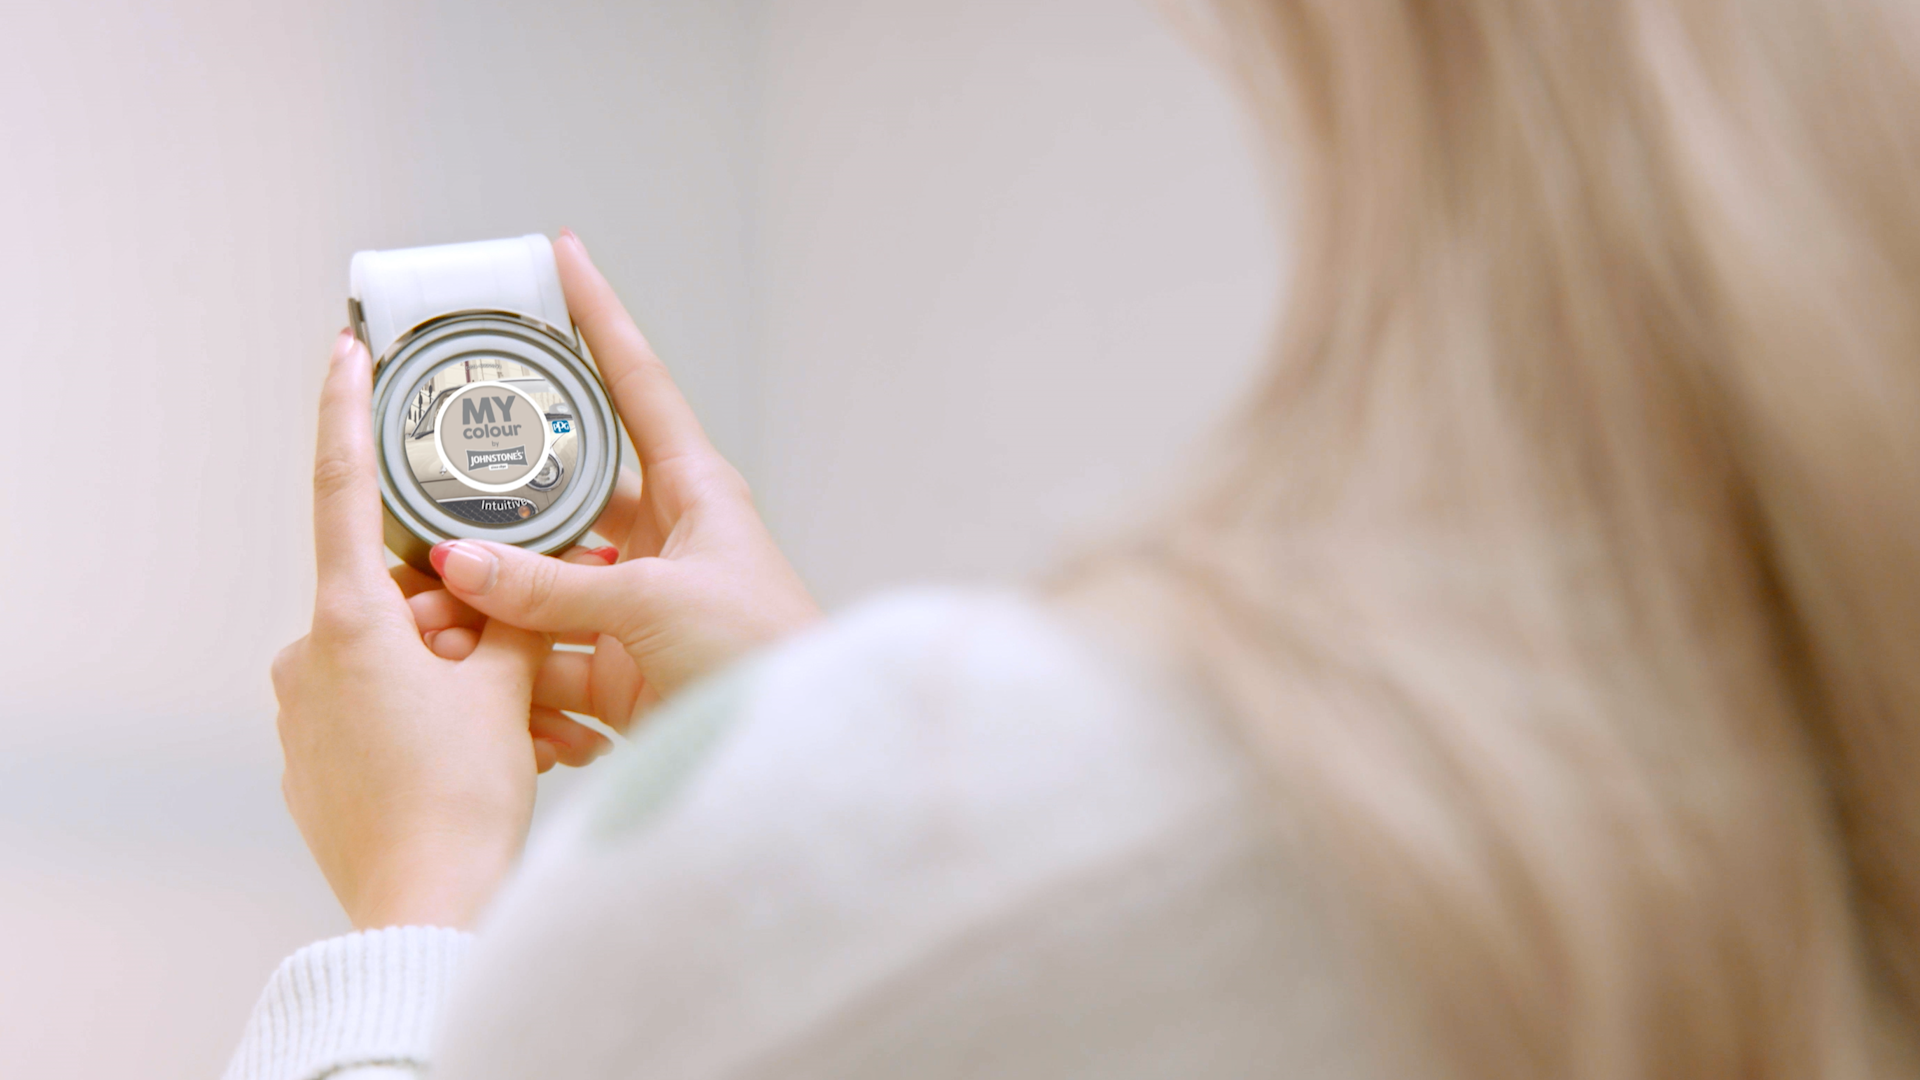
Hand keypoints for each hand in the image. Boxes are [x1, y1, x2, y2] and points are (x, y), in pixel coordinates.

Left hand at [271, 330, 598, 931]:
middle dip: (475, 615)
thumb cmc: (459, 805)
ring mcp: (311, 716)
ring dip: (473, 675)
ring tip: (541, 720)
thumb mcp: (508, 689)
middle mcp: (313, 661)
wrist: (427, 913)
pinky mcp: (322, 763)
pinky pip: (392, 707)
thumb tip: (529, 569)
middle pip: (404, 597)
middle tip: (538, 651)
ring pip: (407, 657)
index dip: (344, 411)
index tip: (344, 349)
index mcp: (349, 624)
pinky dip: (447, 713)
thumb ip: (516, 612)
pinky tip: (505, 748)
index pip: (343, 490)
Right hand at [416, 230, 820, 726]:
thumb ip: (554, 587)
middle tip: (430, 464)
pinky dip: (505, 663)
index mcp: (696, 491)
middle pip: (565, 491)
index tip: (564, 256)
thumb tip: (459, 566)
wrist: (795, 756)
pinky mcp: (619, 672)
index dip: (599, 319)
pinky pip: (543, 654)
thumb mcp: (659, 604)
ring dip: (487, 591)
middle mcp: (665, 541)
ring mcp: (639, 607)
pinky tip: (459, 662)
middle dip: (498, 491)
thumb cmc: (764, 658)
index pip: (637, 383)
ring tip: (421, 588)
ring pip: (541, 578)